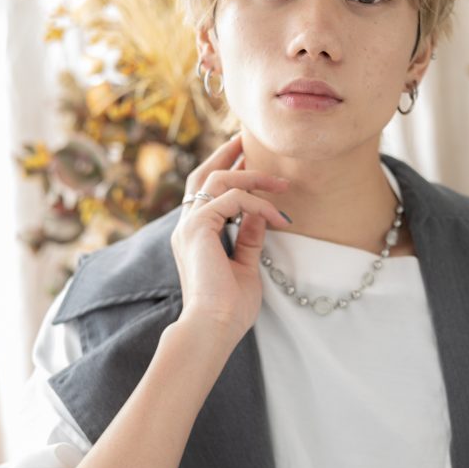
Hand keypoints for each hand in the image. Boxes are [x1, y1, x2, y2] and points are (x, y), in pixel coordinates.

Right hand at [171, 133, 290, 340]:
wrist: (213, 328)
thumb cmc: (229, 308)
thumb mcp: (245, 266)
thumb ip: (249, 238)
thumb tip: (260, 213)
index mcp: (194, 236)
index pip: (205, 192)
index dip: (226, 171)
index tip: (249, 159)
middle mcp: (186, 227)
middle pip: (203, 175)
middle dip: (227, 154)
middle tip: (248, 139)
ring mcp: (189, 226)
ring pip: (219, 180)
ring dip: (254, 176)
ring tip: (282, 183)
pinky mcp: (198, 229)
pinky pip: (231, 200)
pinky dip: (257, 204)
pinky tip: (278, 216)